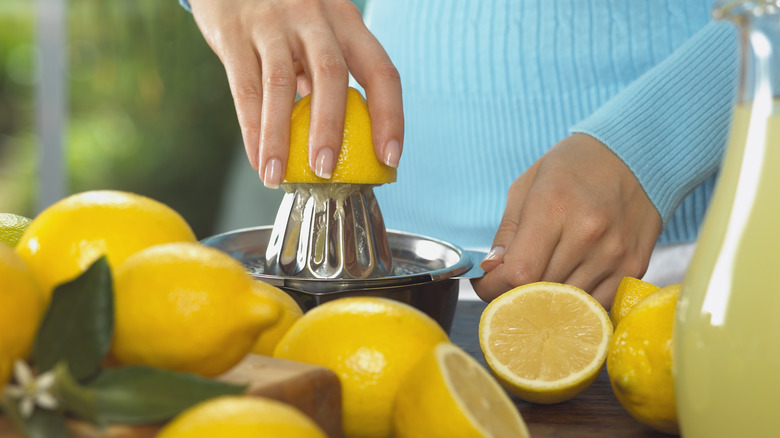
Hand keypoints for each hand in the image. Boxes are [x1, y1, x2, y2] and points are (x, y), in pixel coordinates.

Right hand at [188, 0, 403, 187]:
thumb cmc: (284, 16)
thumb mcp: (317, 31)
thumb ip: (327, 73)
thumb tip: (343, 142)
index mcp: (346, 21)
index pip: (381, 71)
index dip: (390, 117)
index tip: (390, 158)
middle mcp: (315, 16)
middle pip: (331, 74)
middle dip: (331, 128)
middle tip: (326, 172)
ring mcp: (273, 22)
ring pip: (281, 83)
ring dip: (280, 137)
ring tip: (278, 177)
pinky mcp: (234, 32)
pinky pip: (245, 87)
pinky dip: (252, 129)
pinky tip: (258, 161)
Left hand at [472, 134, 662, 307]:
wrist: (635, 155)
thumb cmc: (572, 168)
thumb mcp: (527, 187)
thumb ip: (507, 234)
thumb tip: (491, 271)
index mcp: (554, 207)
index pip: (519, 273)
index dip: (495, 288)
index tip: (487, 284)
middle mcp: (587, 233)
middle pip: (541, 293)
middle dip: (515, 296)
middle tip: (508, 287)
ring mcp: (614, 253)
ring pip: (569, 305)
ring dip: (547, 303)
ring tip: (538, 285)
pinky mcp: (635, 267)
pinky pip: (597, 305)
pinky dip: (577, 304)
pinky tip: (569, 286)